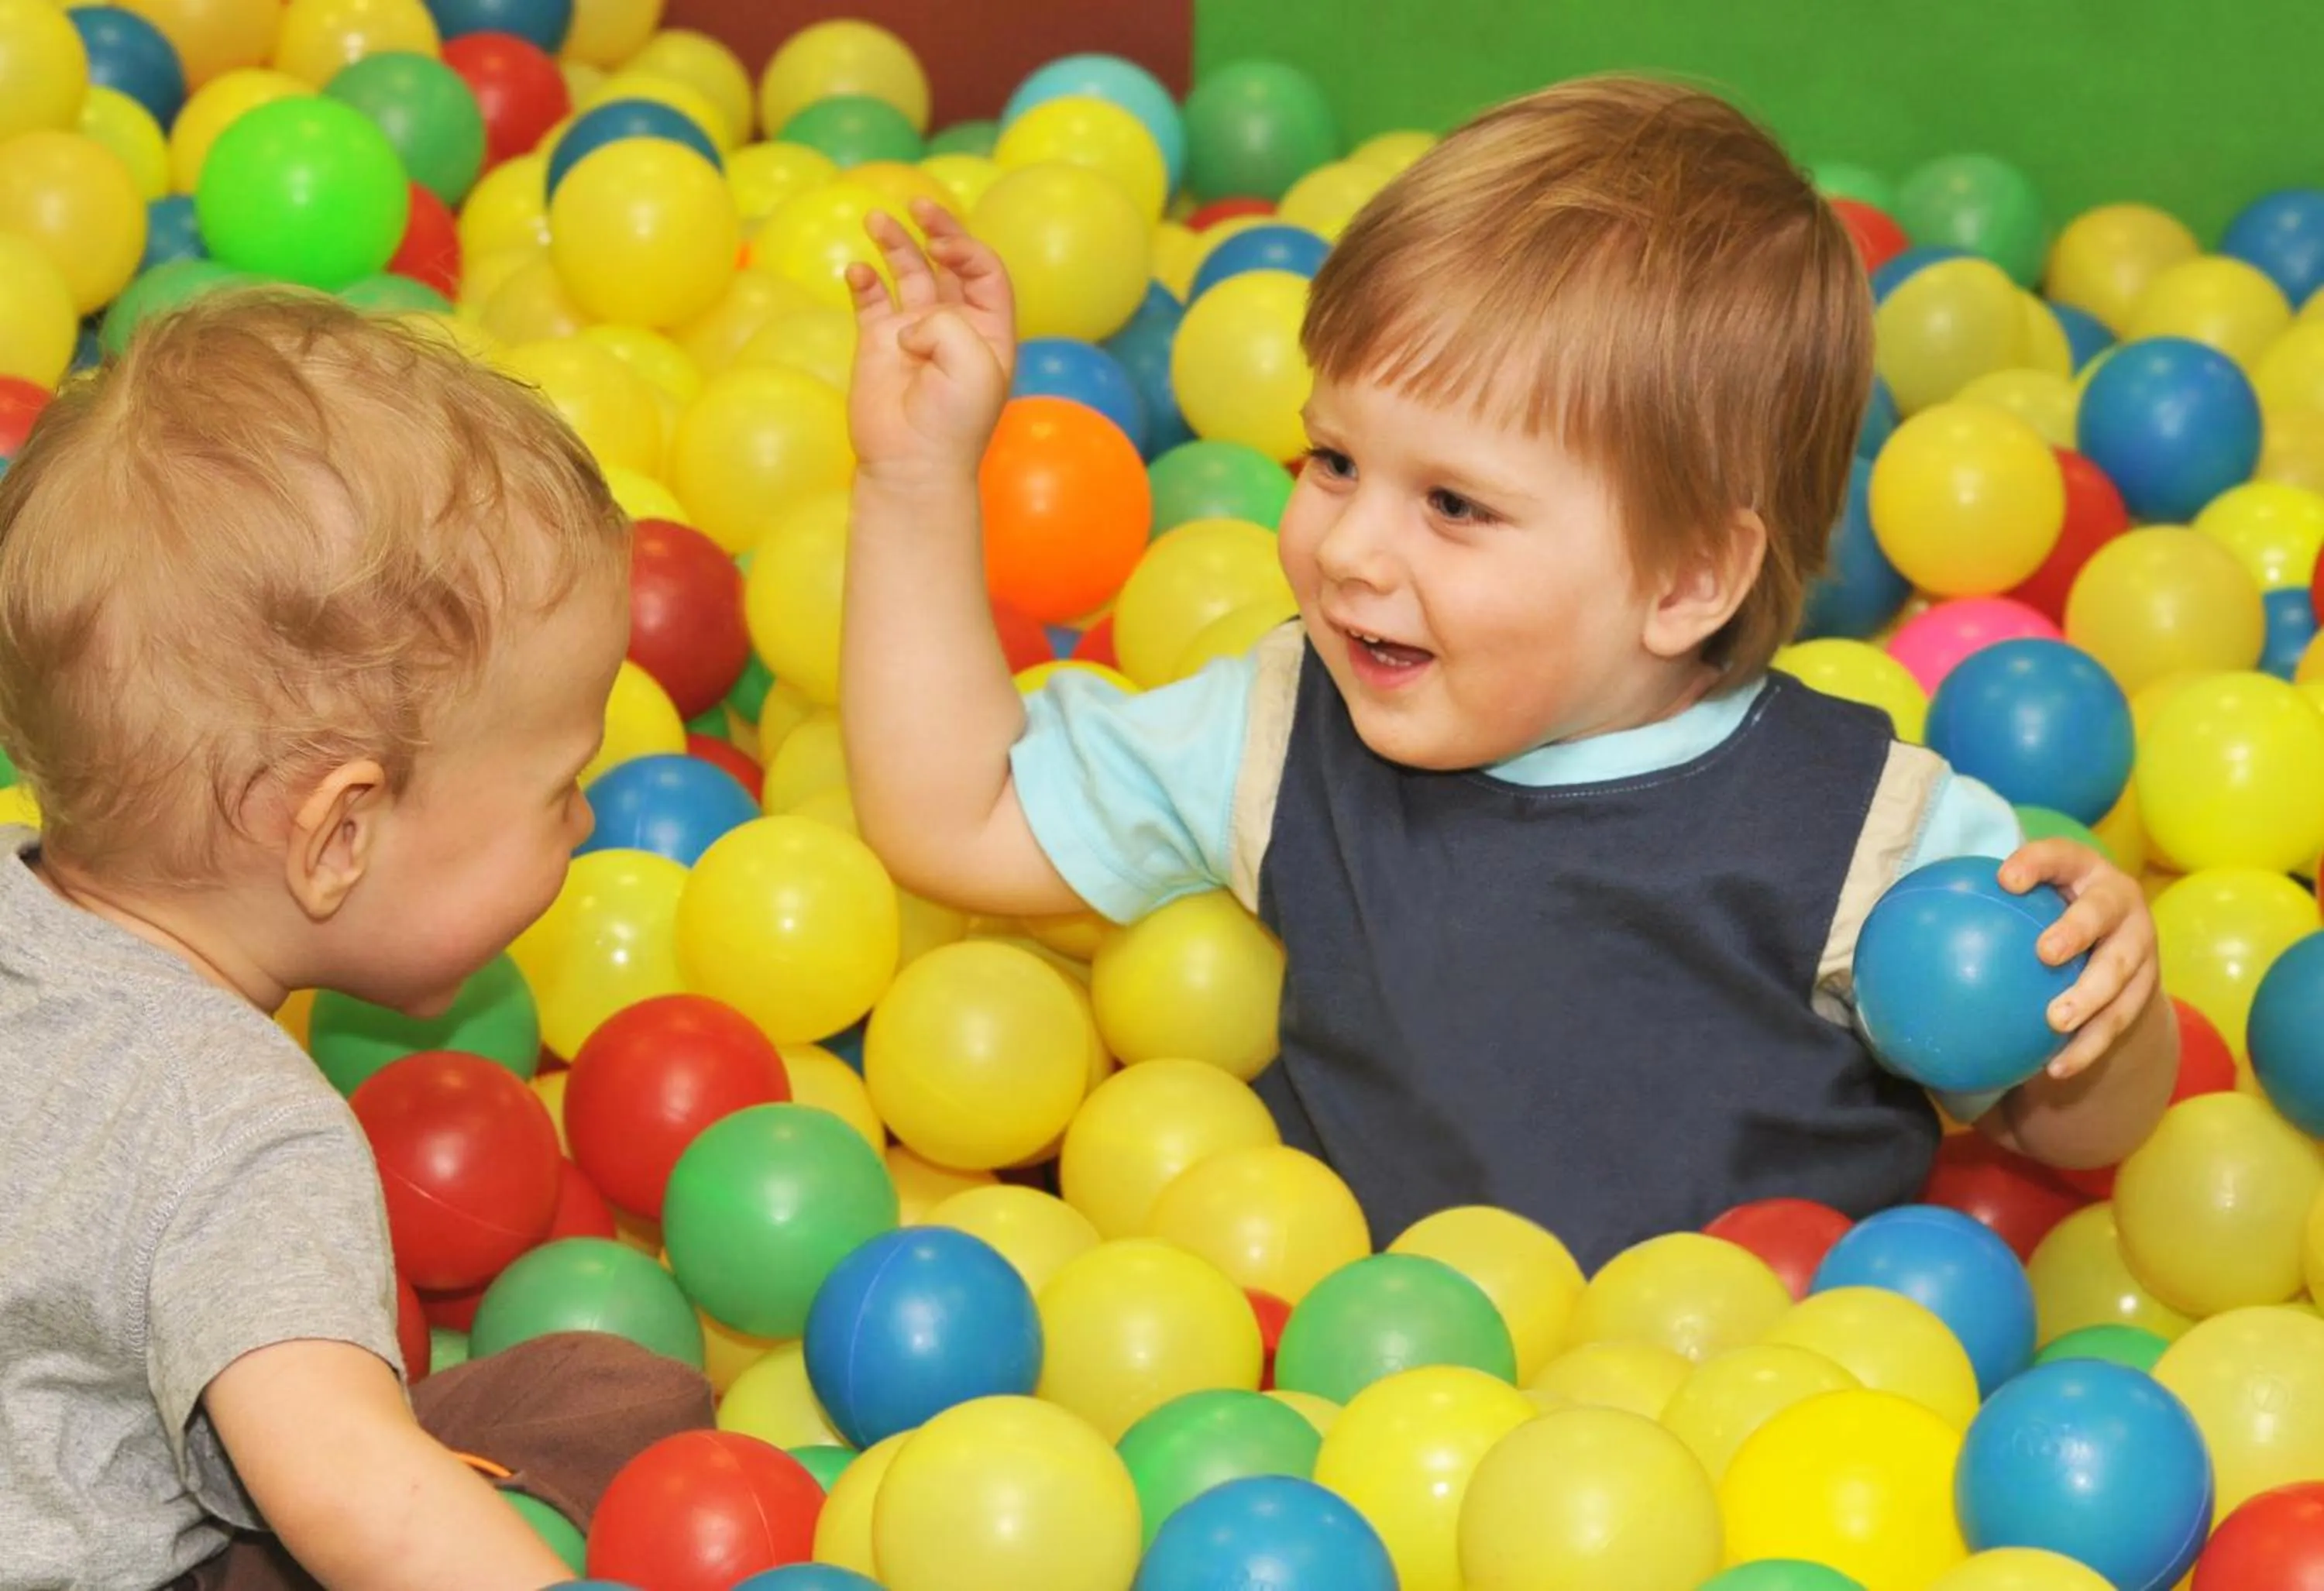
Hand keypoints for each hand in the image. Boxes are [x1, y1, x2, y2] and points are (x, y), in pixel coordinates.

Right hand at [845, 199, 1015, 489]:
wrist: (912, 464)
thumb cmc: (954, 421)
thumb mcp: (973, 364)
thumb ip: (947, 323)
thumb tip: (907, 324)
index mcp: (990, 330)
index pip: (985, 272)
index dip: (967, 249)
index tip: (942, 248)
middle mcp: (954, 324)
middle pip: (947, 263)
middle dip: (937, 231)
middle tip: (920, 207)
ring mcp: (914, 331)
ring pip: (907, 272)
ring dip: (895, 243)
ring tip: (877, 219)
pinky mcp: (877, 342)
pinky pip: (871, 299)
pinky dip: (864, 280)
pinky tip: (858, 271)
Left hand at [1998, 838, 2159, 1080]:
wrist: (2112, 942)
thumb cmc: (2043, 915)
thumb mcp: (2023, 900)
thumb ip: (1979, 906)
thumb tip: (1898, 925)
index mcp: (2082, 869)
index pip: (2059, 855)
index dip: (2037, 862)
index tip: (2005, 879)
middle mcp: (2119, 900)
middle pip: (2102, 912)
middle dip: (2077, 930)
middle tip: (2045, 953)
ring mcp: (2139, 942)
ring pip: (2120, 970)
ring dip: (2090, 997)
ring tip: (2055, 1021)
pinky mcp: (2147, 984)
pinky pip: (2120, 1018)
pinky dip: (2090, 1044)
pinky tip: (2056, 1067)